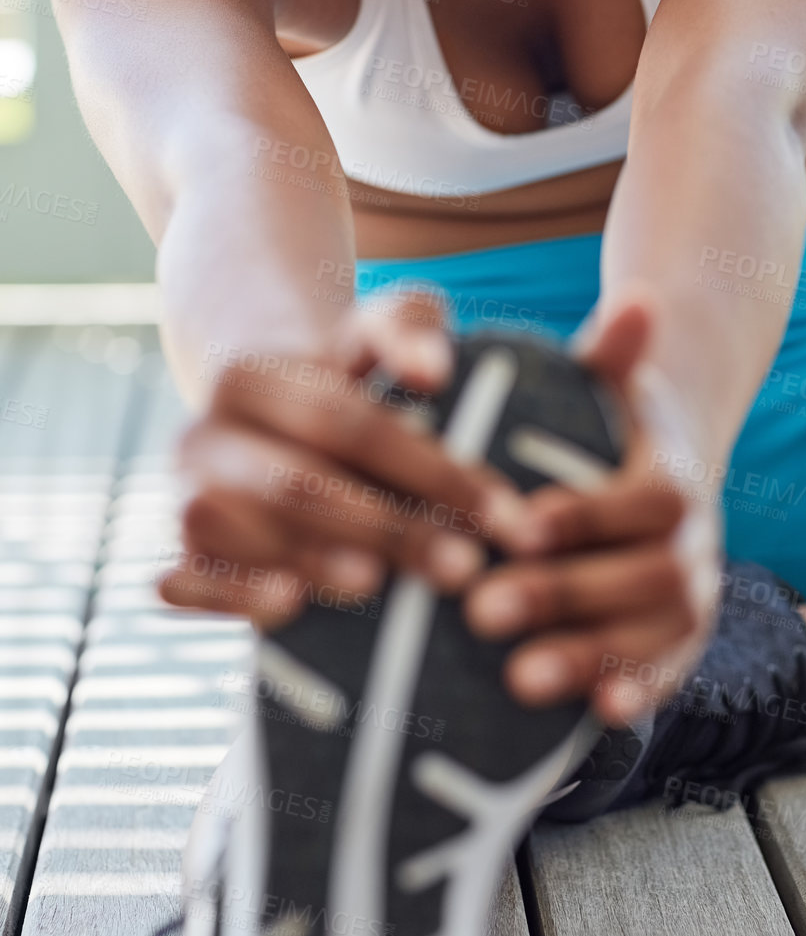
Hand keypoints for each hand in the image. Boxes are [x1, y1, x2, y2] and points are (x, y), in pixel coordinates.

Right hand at [159, 290, 532, 627]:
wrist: (264, 411)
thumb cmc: (344, 375)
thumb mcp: (378, 329)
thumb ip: (409, 332)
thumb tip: (431, 374)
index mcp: (251, 376)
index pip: (347, 424)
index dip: (427, 469)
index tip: (496, 511)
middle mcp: (203, 436)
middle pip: (297, 485)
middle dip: (385, 529)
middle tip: (461, 566)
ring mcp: (186, 496)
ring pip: (236, 533)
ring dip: (309, 561)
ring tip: (377, 586)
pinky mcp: (180, 554)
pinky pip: (186, 582)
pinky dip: (227, 597)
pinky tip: (289, 606)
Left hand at [462, 288, 722, 727]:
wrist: (661, 477)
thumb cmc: (610, 429)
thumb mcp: (608, 387)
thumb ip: (610, 356)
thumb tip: (636, 302)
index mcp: (677, 476)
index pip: (646, 499)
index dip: (587, 516)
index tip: (517, 527)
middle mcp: (697, 542)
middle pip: (651, 576)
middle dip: (568, 596)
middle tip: (481, 611)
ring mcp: (694, 598)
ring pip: (659, 634)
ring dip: (591, 655)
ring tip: (516, 678)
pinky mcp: (679, 645)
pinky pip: (669, 674)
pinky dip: (638, 692)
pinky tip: (593, 713)